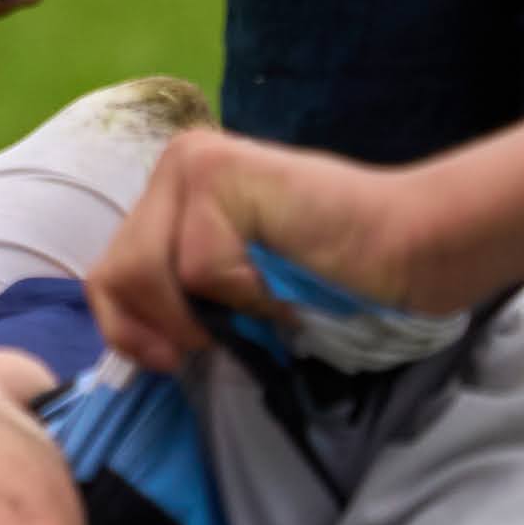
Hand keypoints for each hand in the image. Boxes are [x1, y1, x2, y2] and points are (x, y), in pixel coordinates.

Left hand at [87, 127, 447, 376]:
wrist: (415, 247)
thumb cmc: (337, 278)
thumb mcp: (238, 287)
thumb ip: (185, 293)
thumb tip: (133, 338)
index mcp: (176, 189)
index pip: (108, 270)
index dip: (126, 329)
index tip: (167, 361)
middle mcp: (176, 163)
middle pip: (116, 273)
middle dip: (163, 327)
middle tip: (221, 342)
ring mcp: (193, 162)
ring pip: (146, 273)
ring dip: (207, 314)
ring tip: (262, 306)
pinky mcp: (218, 175)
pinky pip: (199, 270)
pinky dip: (246, 297)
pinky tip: (285, 284)